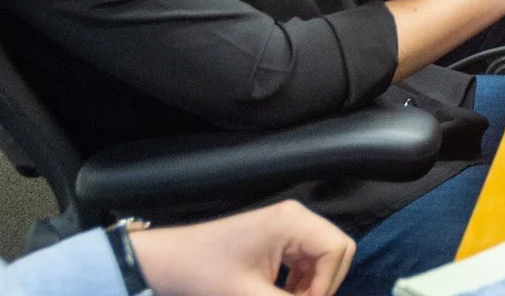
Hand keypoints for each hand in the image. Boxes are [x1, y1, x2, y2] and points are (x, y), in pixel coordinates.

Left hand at [130, 201, 354, 295]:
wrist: (167, 261)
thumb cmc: (205, 274)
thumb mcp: (248, 295)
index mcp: (293, 222)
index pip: (337, 249)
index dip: (328, 284)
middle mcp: (296, 217)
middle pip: (336, 250)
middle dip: (323, 283)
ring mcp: (287, 224)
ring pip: (323, 256)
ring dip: (312, 284)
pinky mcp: (278, 234)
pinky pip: (306, 257)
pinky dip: (301, 279)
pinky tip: (281, 294)